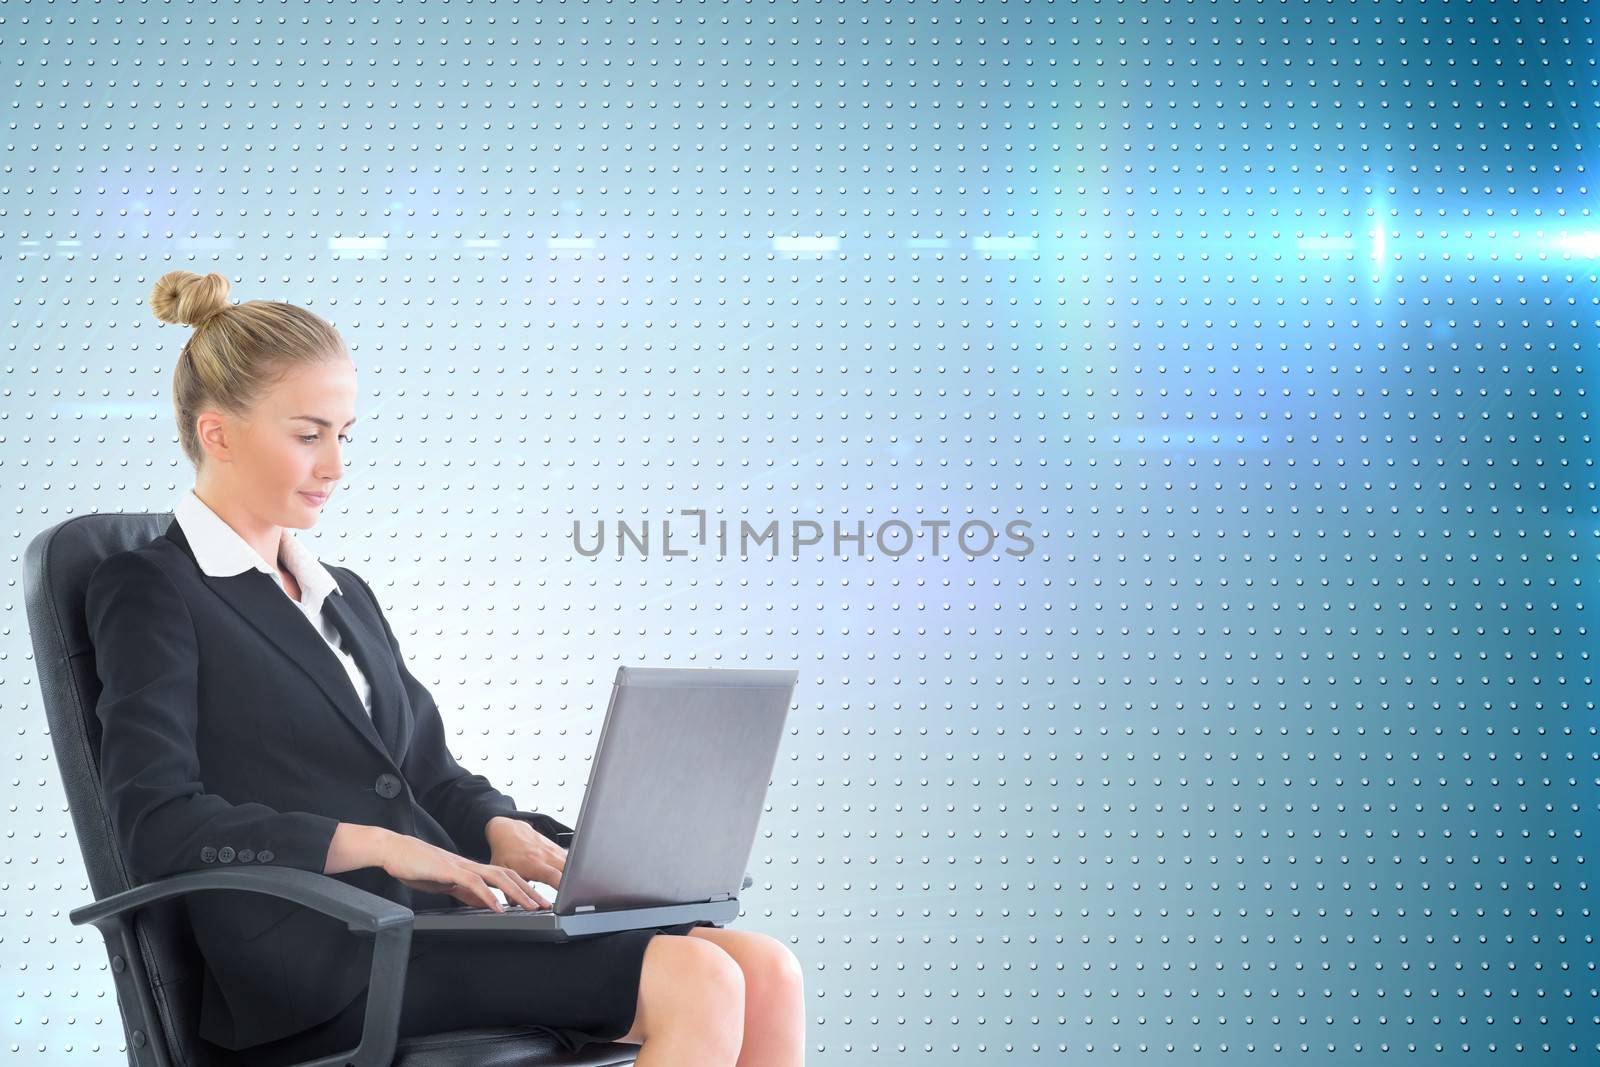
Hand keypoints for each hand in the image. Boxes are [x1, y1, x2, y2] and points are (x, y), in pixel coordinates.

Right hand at [381, 832, 550, 911]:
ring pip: (498, 877)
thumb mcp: (444, 882)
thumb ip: (463, 891)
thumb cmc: (415, 865)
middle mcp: (470, 864)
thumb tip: (481, 902)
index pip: (504, 876)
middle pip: (508, 874)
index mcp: (470, 868)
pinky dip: (489, 896)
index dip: (522, 887)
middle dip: (529, 890)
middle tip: (546, 904)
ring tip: (532, 907)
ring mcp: (461, 866)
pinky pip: (474, 883)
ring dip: (517, 893)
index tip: (536, 900)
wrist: (393, 850)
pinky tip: (498, 907)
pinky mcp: (449, 871)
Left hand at [485, 815, 567, 890]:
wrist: (509, 831)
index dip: (562, 887)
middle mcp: (546, 855)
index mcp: (533, 863)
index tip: (567, 896)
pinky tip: (567, 876)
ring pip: (571, 863)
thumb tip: (515, 904)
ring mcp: (553, 850)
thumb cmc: (505, 852)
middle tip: (572, 895)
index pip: (553, 876)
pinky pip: (568, 859)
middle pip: (568, 869)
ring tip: (571, 888)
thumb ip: (509, 890)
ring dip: (573, 875)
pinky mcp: (557, 848)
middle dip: (573, 883)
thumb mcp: (503, 872)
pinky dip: (570, 868)